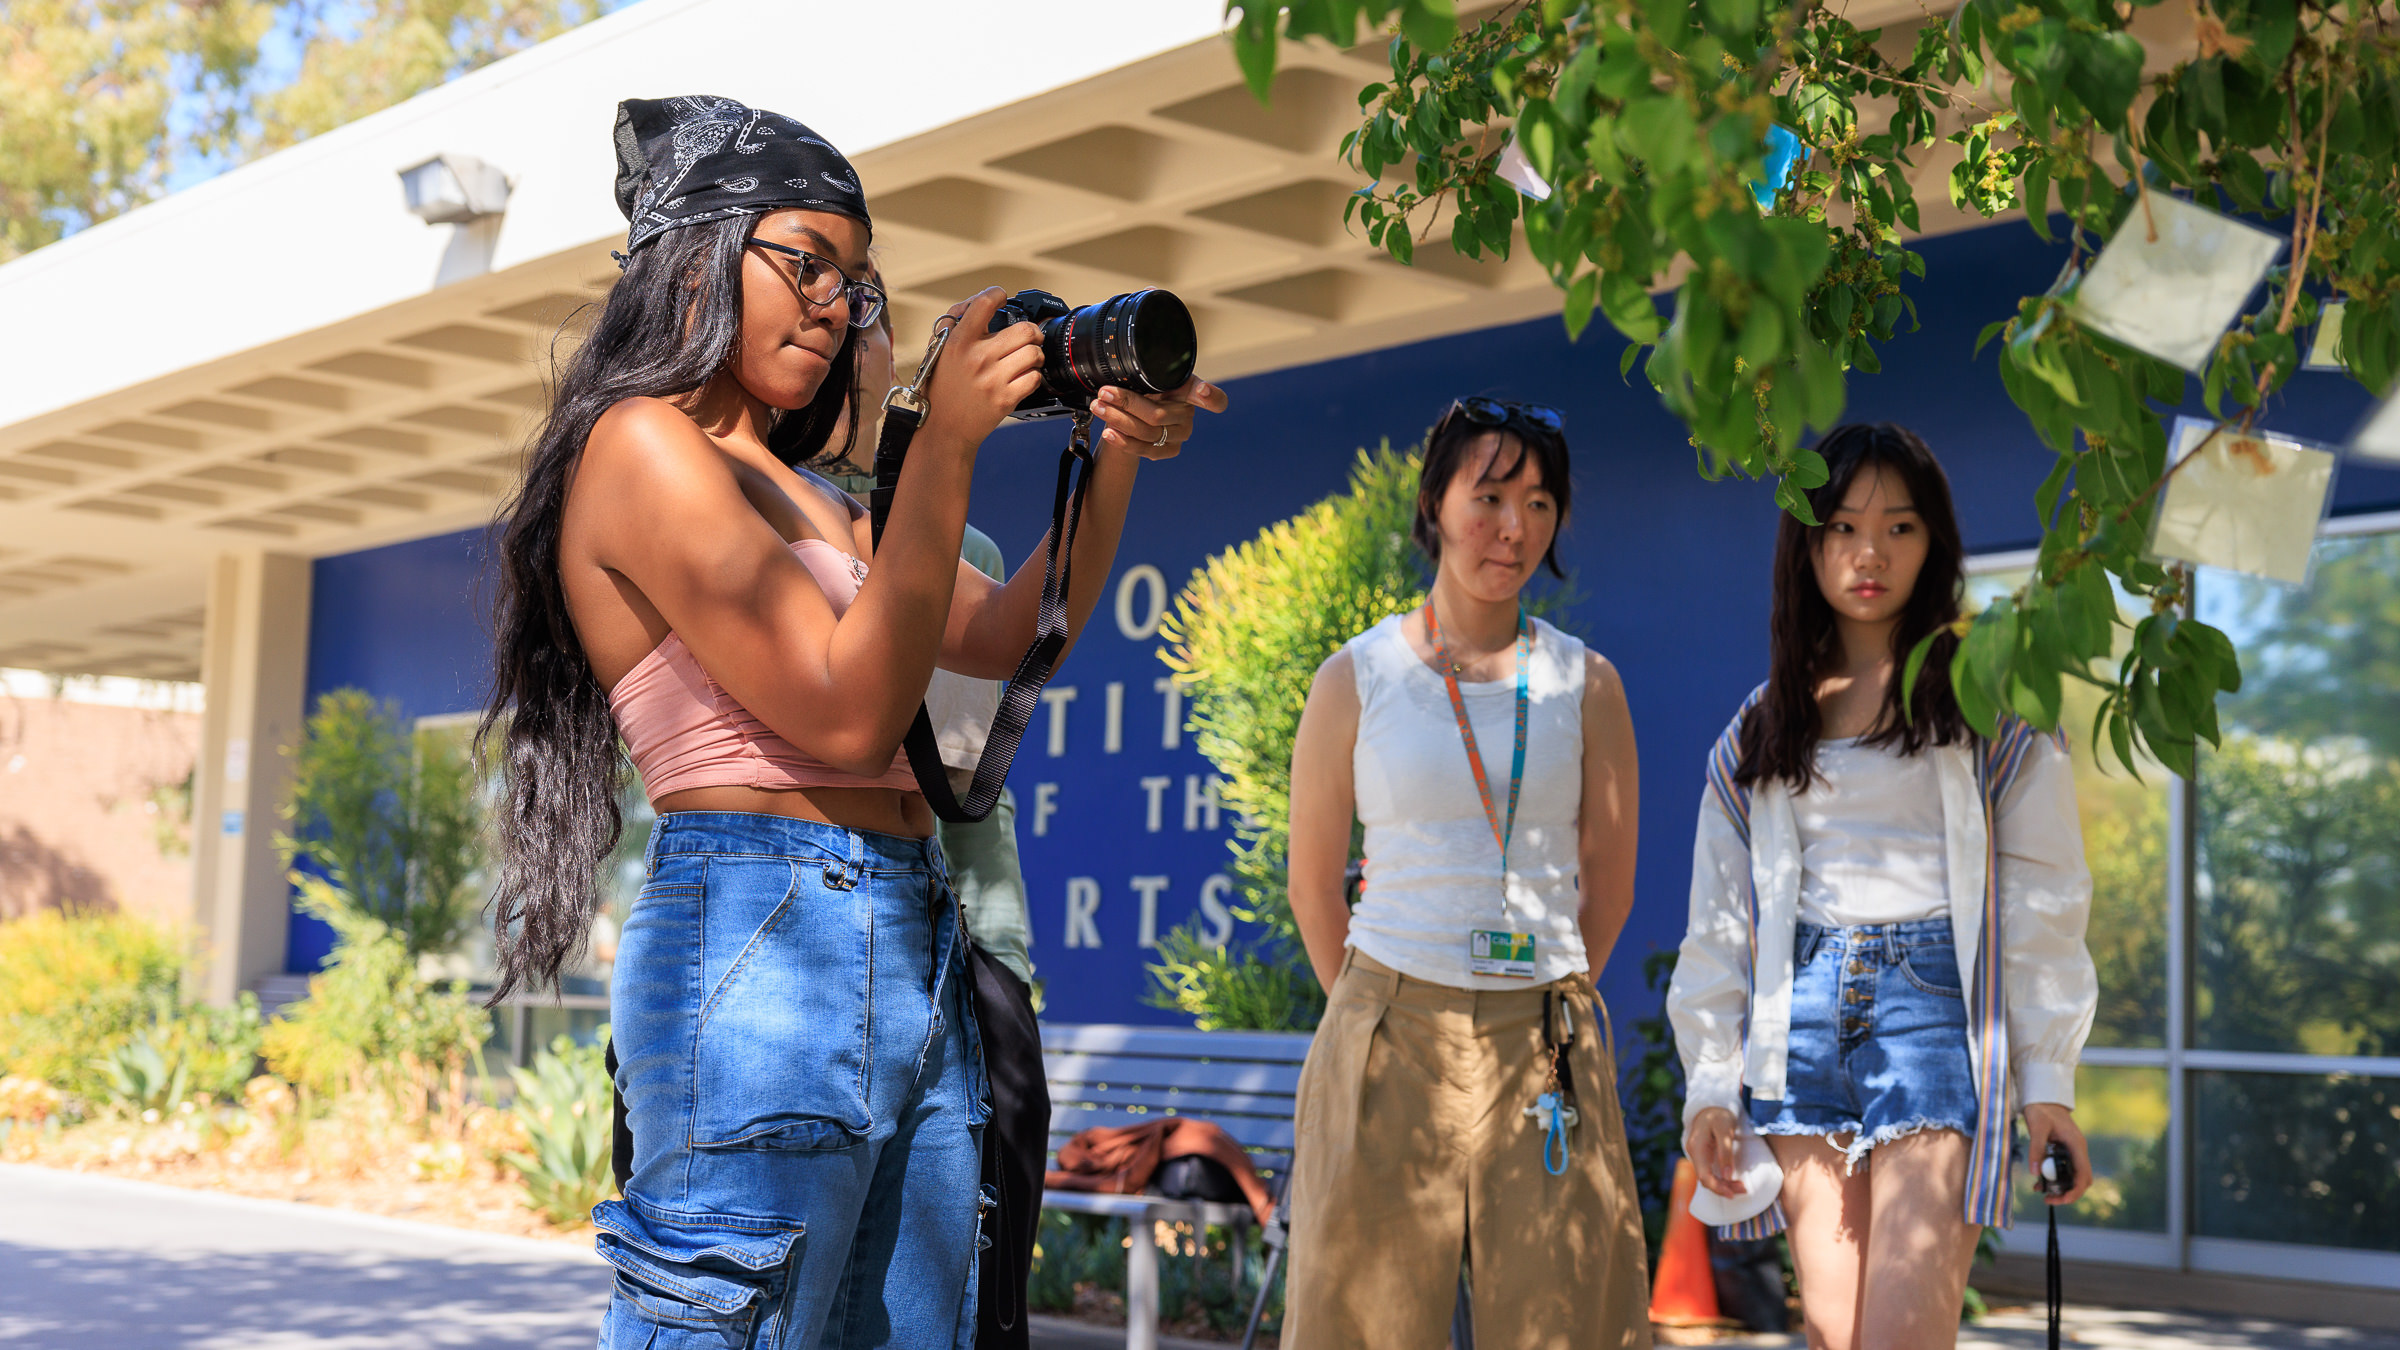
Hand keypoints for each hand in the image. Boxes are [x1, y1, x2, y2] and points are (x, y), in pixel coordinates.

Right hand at [919, 288, 1044, 449]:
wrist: (945, 428)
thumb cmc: (943, 389)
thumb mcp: (940, 351)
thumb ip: (958, 324)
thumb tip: (982, 301)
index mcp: (958, 342)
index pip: (984, 304)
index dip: (998, 294)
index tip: (1002, 298)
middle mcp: (977, 358)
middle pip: (1025, 329)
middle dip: (1032, 331)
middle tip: (1029, 336)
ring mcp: (993, 379)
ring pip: (1035, 353)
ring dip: (1035, 354)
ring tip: (1026, 359)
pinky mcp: (1006, 399)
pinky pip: (1034, 378)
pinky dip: (1033, 376)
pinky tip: (1022, 377)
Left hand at [1090, 375, 1228, 460]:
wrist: (1139, 412)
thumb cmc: (1145, 387)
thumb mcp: (1147, 374)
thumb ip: (1145, 374)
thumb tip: (1123, 368)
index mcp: (1189, 390)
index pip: (1213, 396)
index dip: (1210, 396)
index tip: (1201, 391)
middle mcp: (1189, 413)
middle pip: (1158, 414)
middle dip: (1126, 403)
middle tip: (1104, 393)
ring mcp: (1181, 434)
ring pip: (1148, 432)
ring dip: (1118, 420)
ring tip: (1099, 408)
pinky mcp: (1170, 450)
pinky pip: (1146, 450)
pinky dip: (1123, 441)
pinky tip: (1108, 432)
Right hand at [1684, 1107, 1748, 1197]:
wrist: (1710, 1106)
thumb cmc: (1718, 1115)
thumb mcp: (1725, 1129)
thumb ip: (1725, 1152)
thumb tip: (1727, 1175)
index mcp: (1697, 1148)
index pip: (1704, 1176)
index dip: (1718, 1188)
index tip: (1733, 1193)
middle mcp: (1694, 1154)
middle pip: (1706, 1179)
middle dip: (1724, 1188)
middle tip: (1744, 1189)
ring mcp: (1697, 1156)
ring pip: (1708, 1177)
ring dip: (1724, 1185)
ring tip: (1742, 1187)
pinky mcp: (1703, 1156)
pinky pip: (1710, 1172)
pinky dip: (1721, 1178)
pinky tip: (1732, 1180)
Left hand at [2022, 1101, 2092, 1205]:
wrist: (2042, 1097)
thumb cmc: (2041, 1109)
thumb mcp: (2037, 1127)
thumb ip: (2037, 1148)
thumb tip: (2035, 1173)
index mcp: (2076, 1145)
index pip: (2083, 1174)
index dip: (2075, 1190)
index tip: (2061, 1199)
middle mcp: (2078, 1150)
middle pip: (2081, 1179)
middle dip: (2068, 1193)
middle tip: (2049, 1200)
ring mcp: (2072, 1151)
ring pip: (2072, 1177)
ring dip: (2060, 1187)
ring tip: (2042, 1194)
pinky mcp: (2064, 1152)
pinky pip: (2063, 1170)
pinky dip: (2053, 1179)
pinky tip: (2038, 1183)